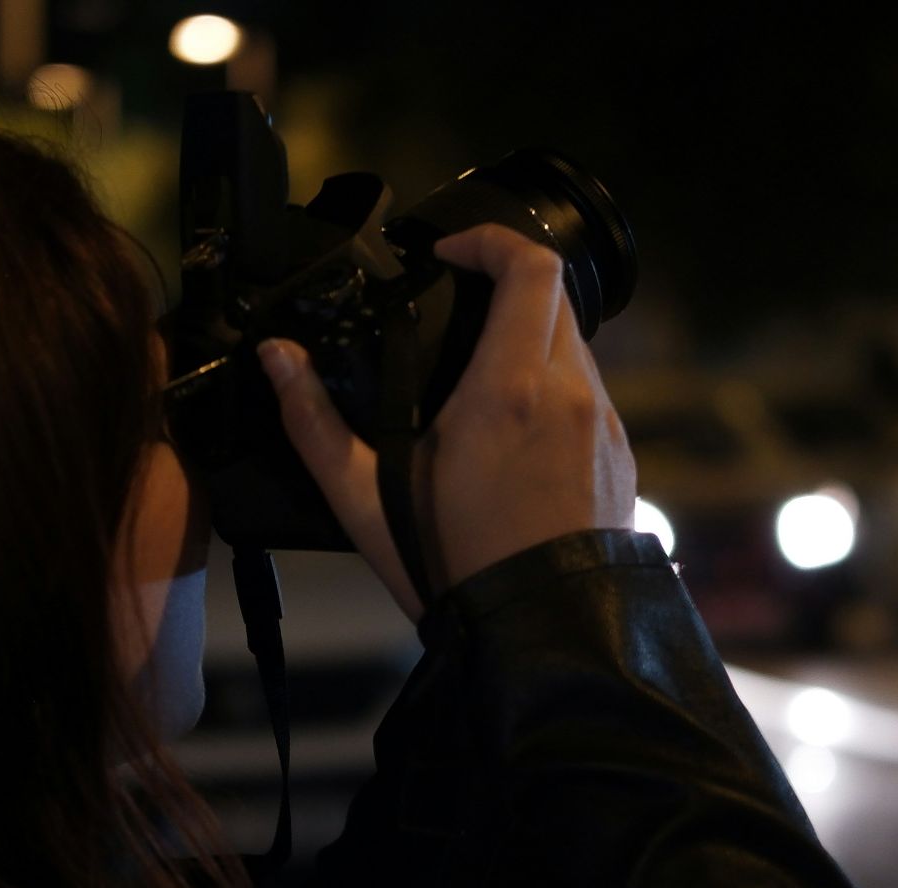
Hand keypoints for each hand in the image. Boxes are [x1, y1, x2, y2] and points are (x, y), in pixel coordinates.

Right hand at [259, 224, 636, 622]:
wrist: (539, 637)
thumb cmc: (451, 568)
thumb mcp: (362, 498)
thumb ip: (312, 420)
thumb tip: (277, 357)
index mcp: (509, 390)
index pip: (530, 268)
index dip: (491, 239)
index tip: (449, 250)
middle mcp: (570, 394)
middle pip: (555, 297)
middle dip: (505, 285)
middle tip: (455, 303)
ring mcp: (604, 426)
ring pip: (574, 346)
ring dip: (530, 338)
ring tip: (475, 376)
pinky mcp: (620, 457)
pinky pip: (589, 395)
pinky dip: (552, 387)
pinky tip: (511, 434)